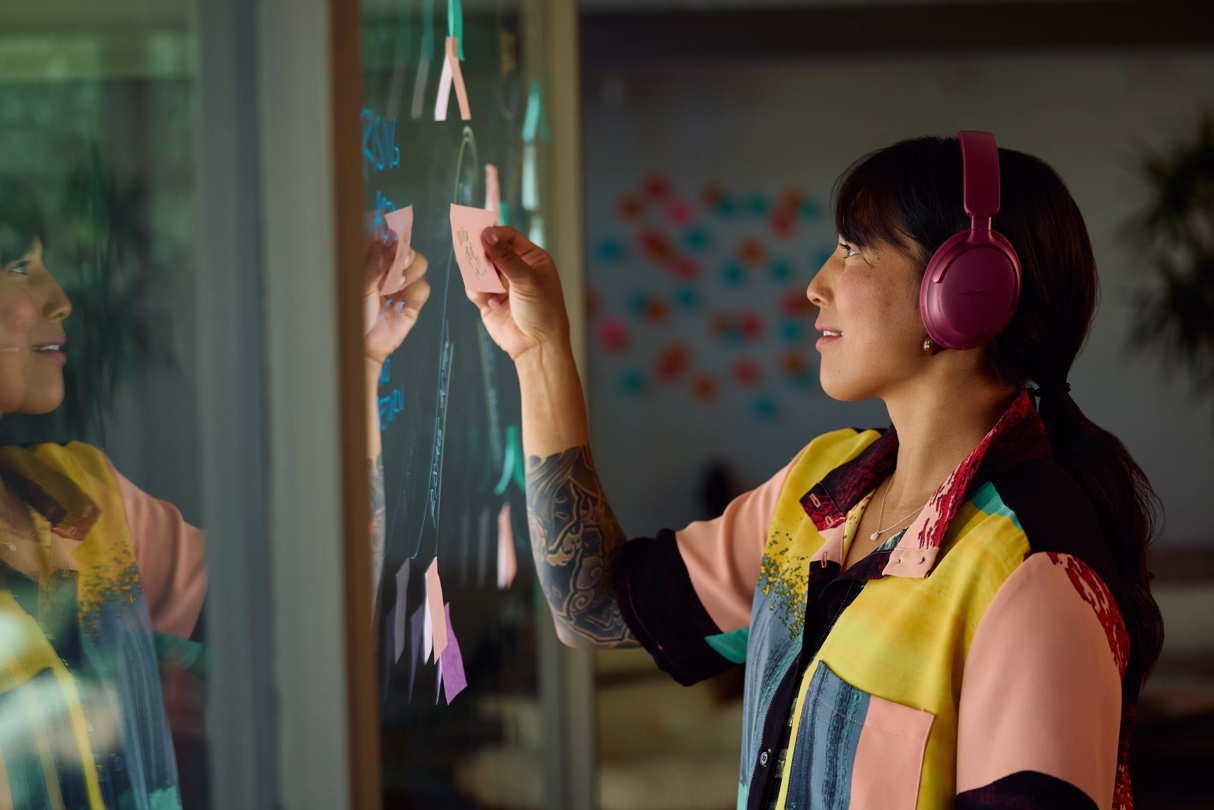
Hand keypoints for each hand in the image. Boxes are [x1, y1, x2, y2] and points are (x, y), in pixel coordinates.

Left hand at [364, 233, 429, 364]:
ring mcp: (403, 286)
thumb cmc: (354, 314)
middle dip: (404, 254)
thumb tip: (391, 241)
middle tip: (398, 264)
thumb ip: (376, 263)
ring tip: (394, 289)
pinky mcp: (414, 302)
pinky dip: (414, 292)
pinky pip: (424, 288)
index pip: (386, 240)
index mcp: (371, 262)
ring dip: (409, 274)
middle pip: (407, 249)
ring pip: (419, 265)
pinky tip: (401, 302)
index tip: (391, 239)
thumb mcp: (360, 286)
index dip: (391, 237)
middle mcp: (388, 270)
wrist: (362, 346)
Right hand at [468, 226, 569, 361]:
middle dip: (481, 254)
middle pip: (490, 250)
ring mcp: (501, 284)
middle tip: (468, 251)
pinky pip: (475, 288)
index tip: (477, 232)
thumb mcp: (527, 280)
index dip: (493, 233)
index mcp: (532, 259)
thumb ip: (505, 256)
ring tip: (486, 285)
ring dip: (479, 276)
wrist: (536, 347)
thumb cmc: (543, 312)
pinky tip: (491, 303)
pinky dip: (478, 293)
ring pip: (479, 269)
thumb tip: (487, 233)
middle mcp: (516, 269)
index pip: (508, 237)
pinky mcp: (489, 300)